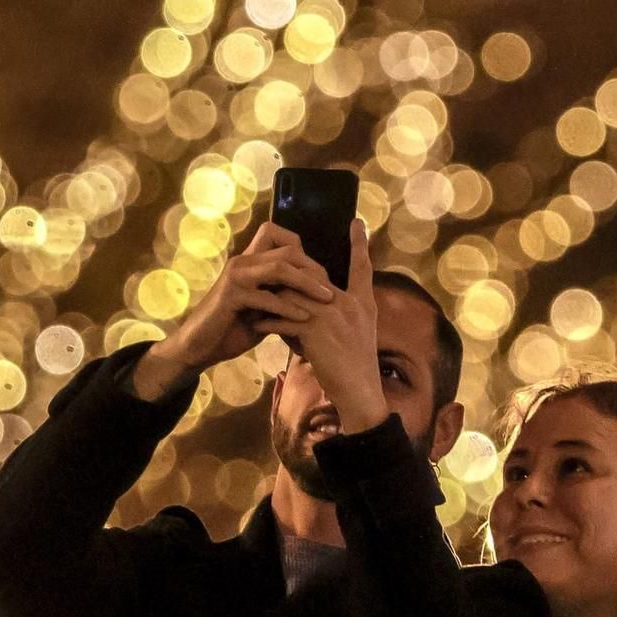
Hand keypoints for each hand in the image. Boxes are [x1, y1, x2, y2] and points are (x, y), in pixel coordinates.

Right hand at [133, 222, 333, 399]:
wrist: (200, 346)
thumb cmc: (233, 327)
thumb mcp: (263, 309)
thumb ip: (282, 296)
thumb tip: (315, 295)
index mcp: (251, 260)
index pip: (279, 235)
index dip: (304, 251)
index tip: (323, 276)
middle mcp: (243, 261)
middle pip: (287, 250)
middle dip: (314, 269)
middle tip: (331, 290)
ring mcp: (236, 276)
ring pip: (280, 267)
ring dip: (307, 283)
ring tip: (327, 299)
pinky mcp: (232, 295)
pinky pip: (267, 297)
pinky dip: (288, 308)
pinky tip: (304, 318)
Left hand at [256, 219, 386, 432]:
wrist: (360, 394)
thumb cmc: (356, 371)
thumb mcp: (357, 336)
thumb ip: (340, 316)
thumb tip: (313, 305)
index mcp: (363, 303)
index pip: (362, 267)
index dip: (360, 244)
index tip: (356, 221)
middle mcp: (351, 303)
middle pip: (314, 277)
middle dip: (289, 276)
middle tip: (268, 275)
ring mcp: (334, 314)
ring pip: (295, 294)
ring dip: (273, 298)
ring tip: (254, 301)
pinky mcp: (316, 329)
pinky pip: (285, 317)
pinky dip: (269, 320)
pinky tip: (255, 324)